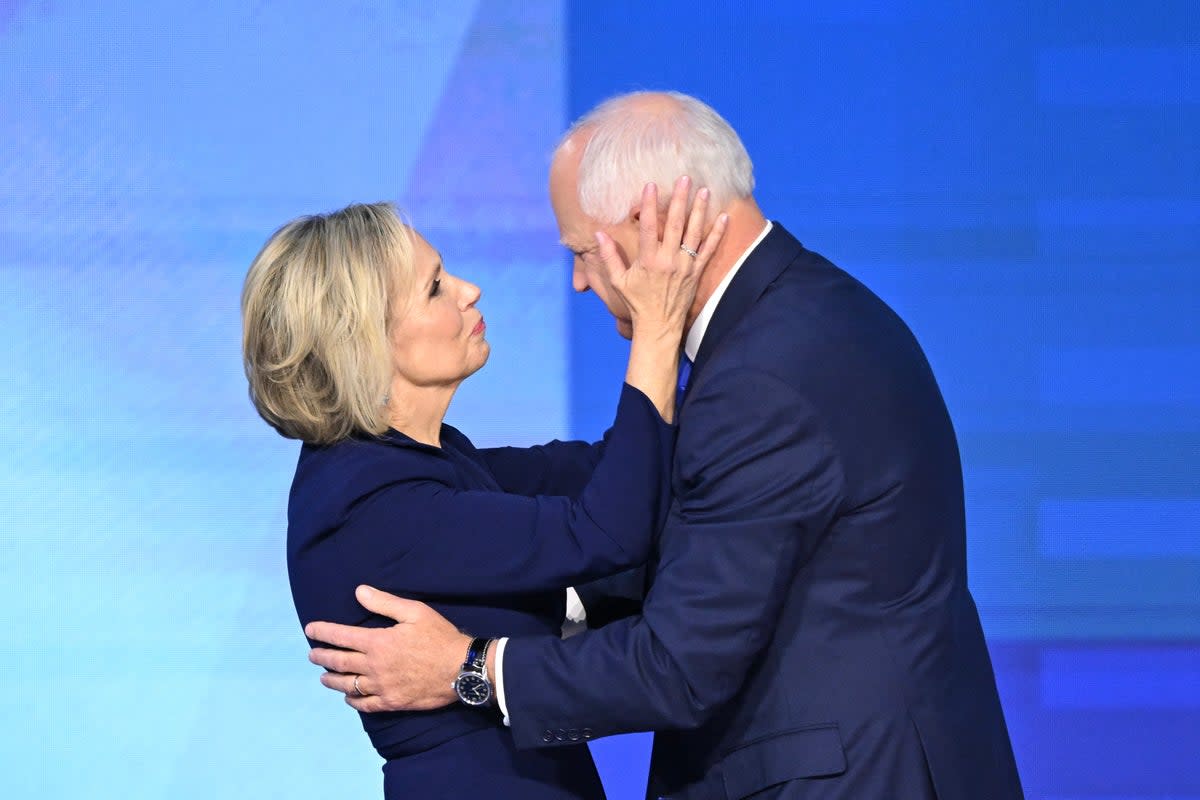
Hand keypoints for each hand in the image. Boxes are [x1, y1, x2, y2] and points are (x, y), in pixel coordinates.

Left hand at [305, 585, 469, 712]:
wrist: (460, 669)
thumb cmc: (439, 636)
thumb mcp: (414, 612)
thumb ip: (384, 603)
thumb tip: (358, 591)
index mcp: (377, 642)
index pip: (341, 636)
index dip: (323, 631)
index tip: (310, 629)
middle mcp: (373, 667)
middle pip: (339, 662)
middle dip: (322, 657)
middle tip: (312, 654)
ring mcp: (381, 687)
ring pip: (347, 686)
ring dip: (332, 680)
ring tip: (324, 677)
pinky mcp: (391, 702)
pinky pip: (365, 705)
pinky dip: (352, 701)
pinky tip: (348, 698)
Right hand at [595, 175, 728, 338]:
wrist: (659, 326)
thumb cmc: (636, 303)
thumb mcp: (618, 281)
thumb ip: (609, 257)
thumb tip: (598, 235)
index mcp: (648, 261)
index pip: (649, 227)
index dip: (649, 205)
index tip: (650, 185)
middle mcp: (668, 261)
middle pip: (675, 225)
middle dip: (679, 200)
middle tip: (685, 178)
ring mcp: (685, 267)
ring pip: (694, 234)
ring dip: (700, 211)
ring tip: (705, 190)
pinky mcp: (697, 273)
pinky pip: (709, 251)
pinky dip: (717, 234)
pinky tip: (724, 217)